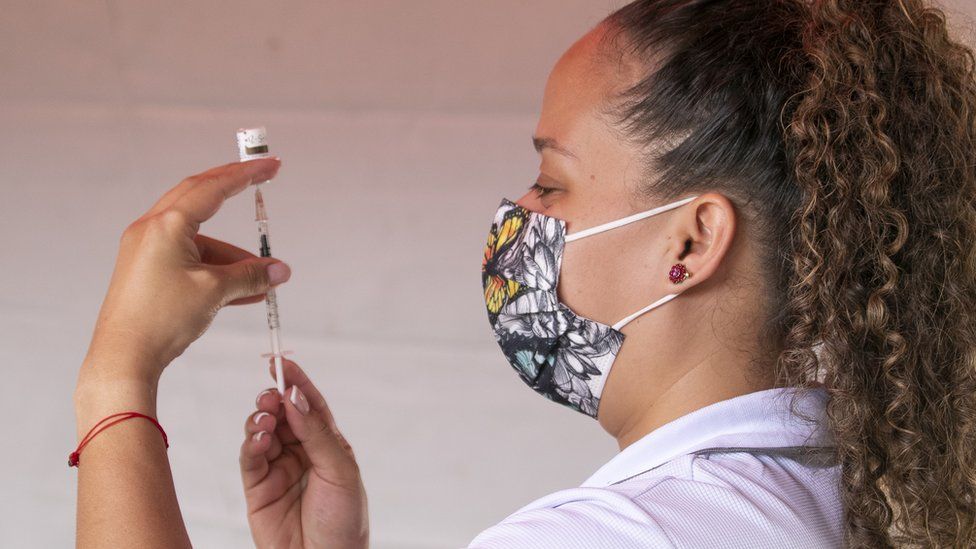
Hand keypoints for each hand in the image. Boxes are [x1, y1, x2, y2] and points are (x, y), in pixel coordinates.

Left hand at [78, 158, 289, 386]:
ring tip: (263, 279)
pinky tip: (242, 291)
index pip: (212, 187)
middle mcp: (152, 230)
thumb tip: (279, 271)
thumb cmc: (159, 320)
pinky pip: (190, 258)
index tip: (269, 166)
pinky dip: (216, 269)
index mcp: (165, 225)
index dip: (245, 175)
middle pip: (201, 198)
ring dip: (232, 255)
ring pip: (200, 239)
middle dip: (234, 191)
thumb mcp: (214, 292)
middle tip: (261, 179)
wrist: (124, 357)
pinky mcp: (148, 269)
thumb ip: (250, 276)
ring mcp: (147, 249)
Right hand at [240, 358, 368, 548]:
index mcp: (328, 445)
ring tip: (265, 419)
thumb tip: (296, 397)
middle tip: (270, 393)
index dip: (296, 382)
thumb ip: (316, 434)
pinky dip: (250, 443)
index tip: (280, 360)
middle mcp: (302, 453)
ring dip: (261, 418)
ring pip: (262, 431)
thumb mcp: (340, 472)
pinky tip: (258, 438)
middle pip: (282, 414)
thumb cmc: (345, 521)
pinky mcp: (257, 488)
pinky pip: (249, 458)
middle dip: (274, 398)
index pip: (310, 405)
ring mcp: (278, 469)